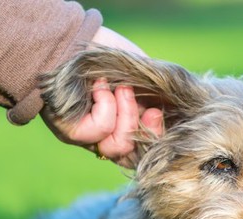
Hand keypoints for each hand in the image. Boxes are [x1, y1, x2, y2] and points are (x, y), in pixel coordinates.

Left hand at [42, 27, 163, 167]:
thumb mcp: (141, 80)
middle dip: (142, 126)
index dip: (154, 136)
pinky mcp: (70, 133)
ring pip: (118, 146)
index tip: (155, 112)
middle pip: (131, 154)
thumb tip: (172, 117)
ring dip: (125, 112)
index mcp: (122, 130)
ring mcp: (86, 140)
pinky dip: (106, 104)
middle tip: (137, 97)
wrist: (75, 41)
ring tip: (120, 87)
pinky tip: (98, 87)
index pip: (142, 151)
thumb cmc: (108, 57)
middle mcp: (103, 140)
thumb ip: (156, 100)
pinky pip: (102, 129)